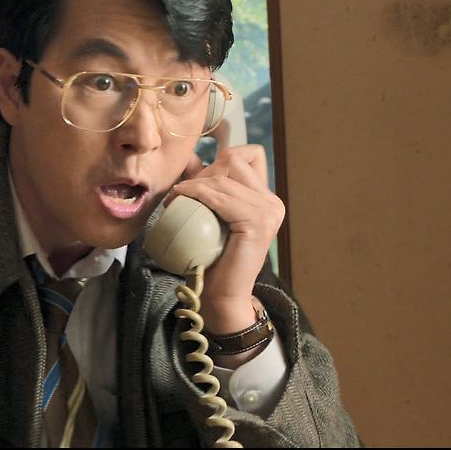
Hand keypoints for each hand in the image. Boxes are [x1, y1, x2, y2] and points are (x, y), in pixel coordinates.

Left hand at [171, 145, 284, 339]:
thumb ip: (208, 187)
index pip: (248, 154)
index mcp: (266, 198)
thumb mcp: (211, 215)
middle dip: (205, 170)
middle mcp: (272, 201)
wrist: (221, 295)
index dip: (220, 161)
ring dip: (195, 183)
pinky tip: (180, 200)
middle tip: (184, 193)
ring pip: (225, 174)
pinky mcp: (257, 222)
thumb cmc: (210, 258)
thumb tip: (190, 159)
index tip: (198, 183)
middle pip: (235, 159)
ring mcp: (268, 211)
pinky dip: (195, 192)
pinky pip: (219, 194)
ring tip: (177, 198)